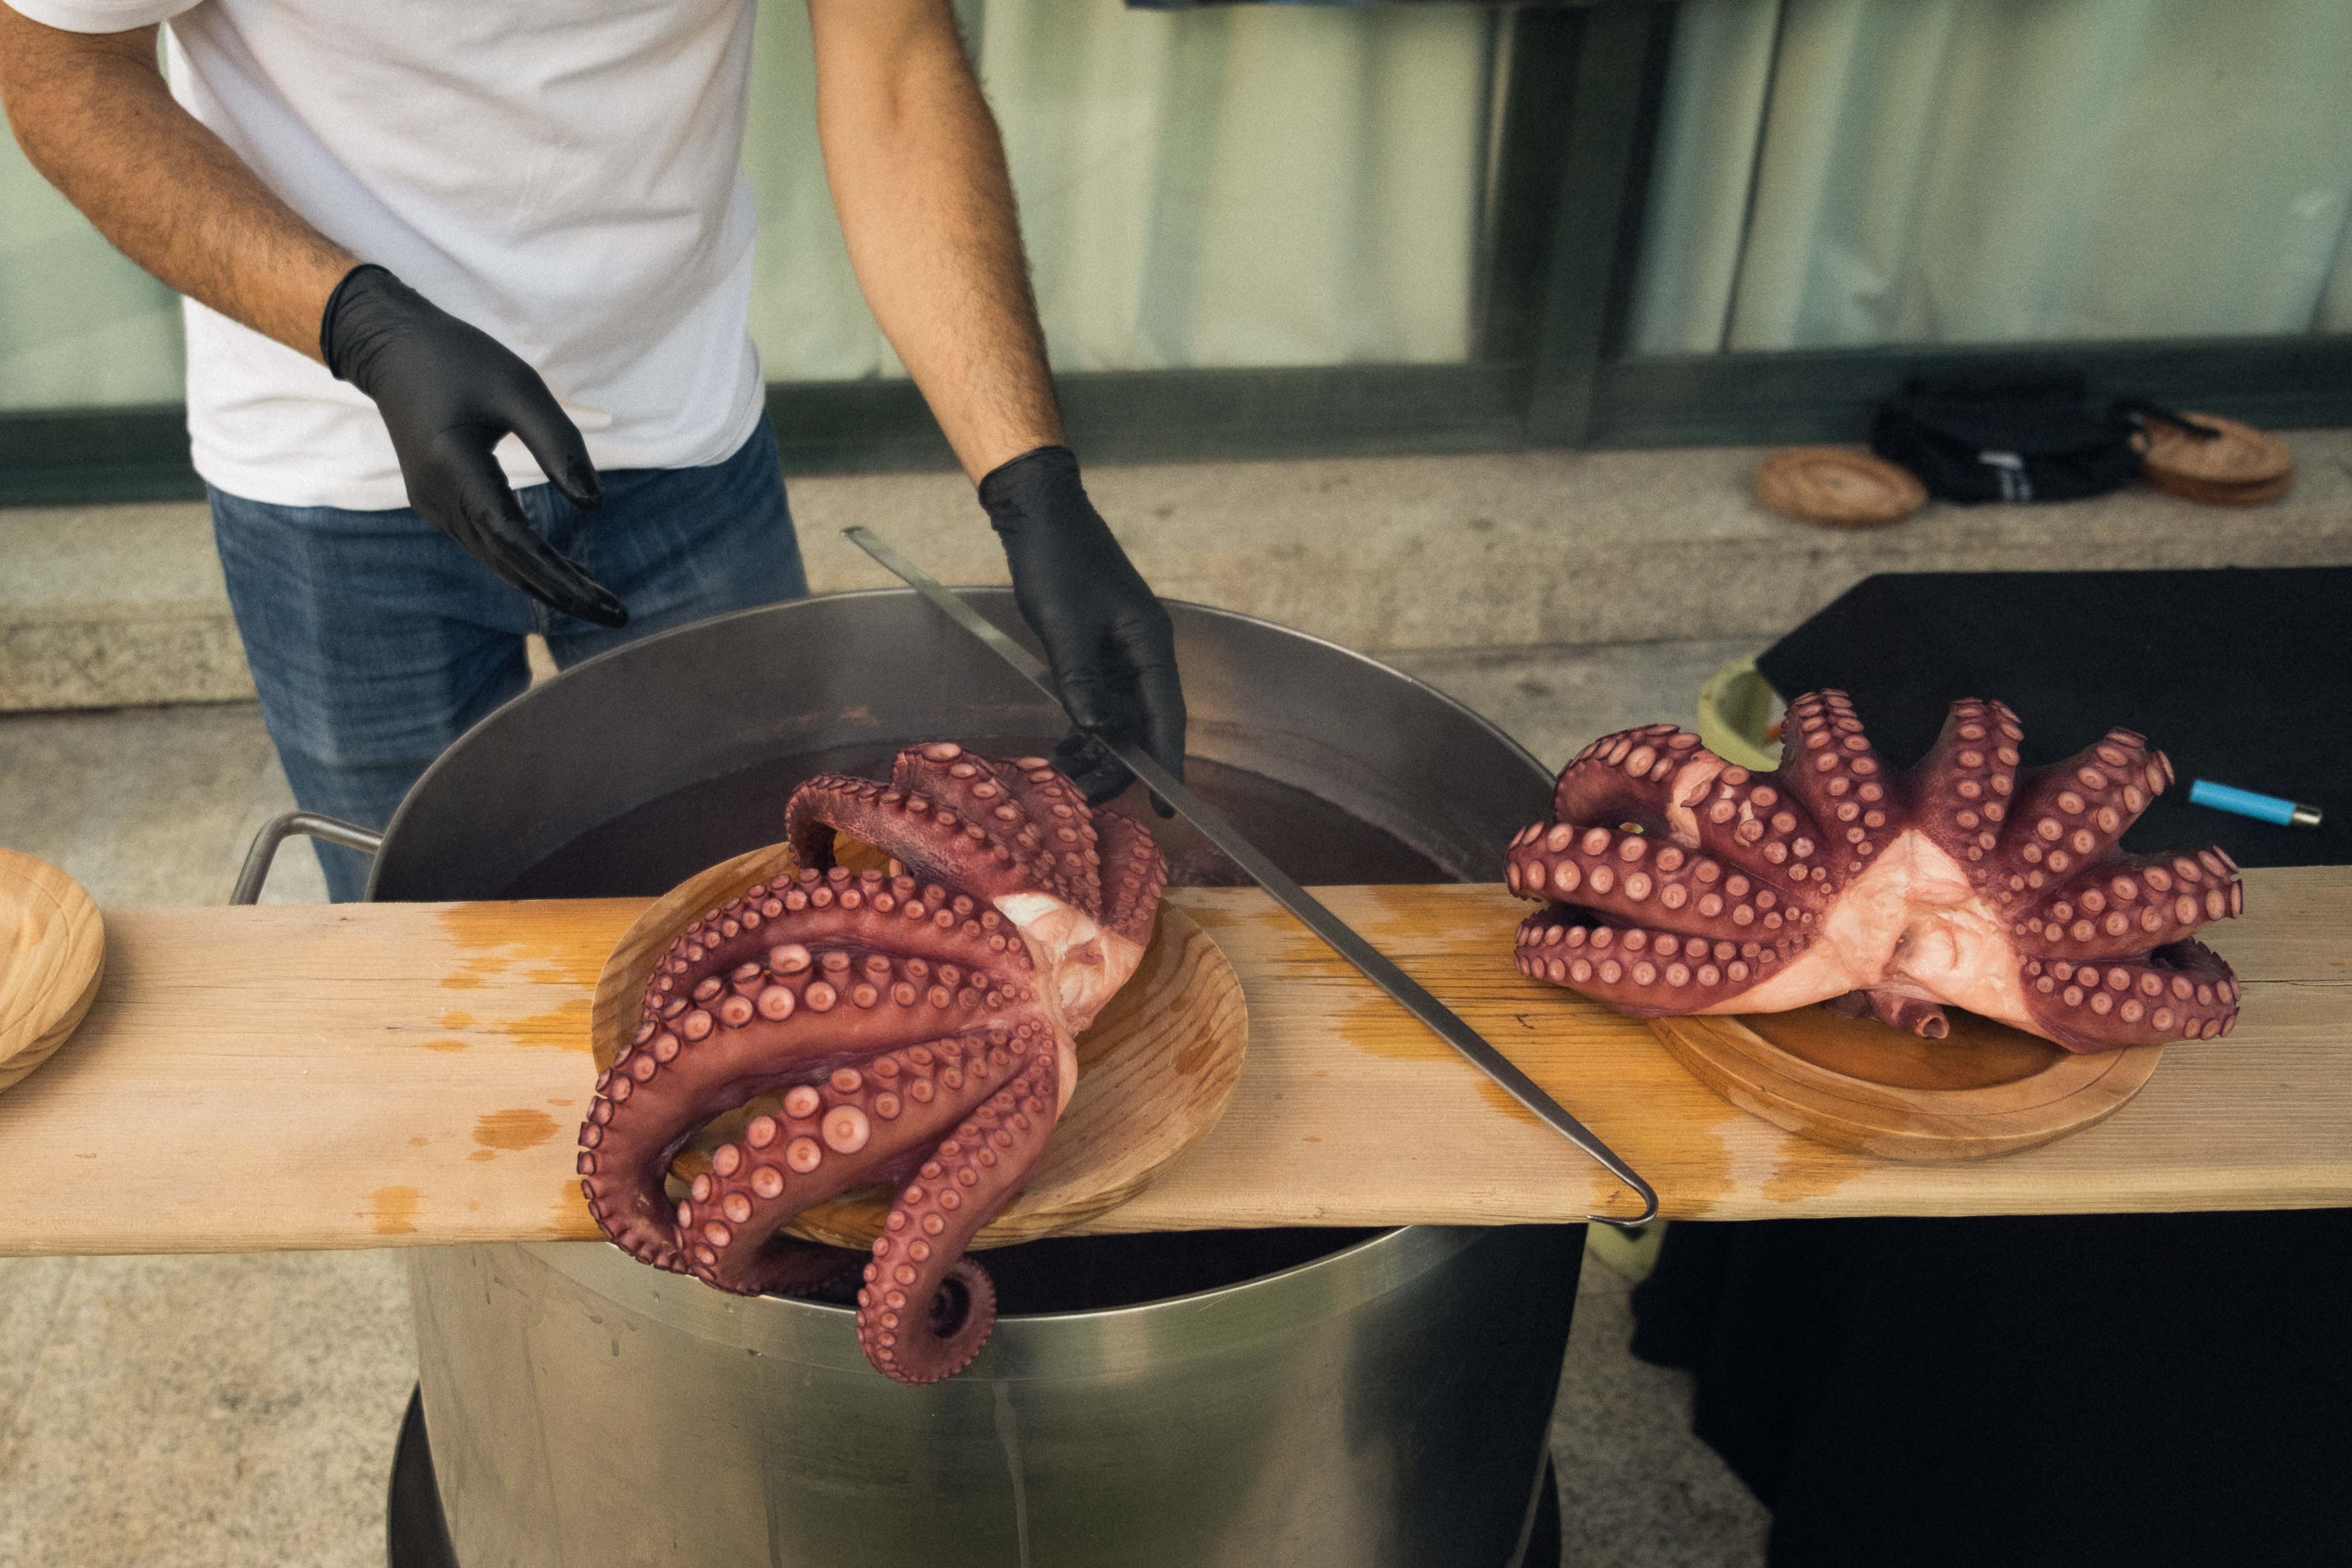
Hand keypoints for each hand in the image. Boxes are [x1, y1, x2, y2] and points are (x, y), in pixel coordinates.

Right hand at [321, 265, 626, 626]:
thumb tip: (595, 505)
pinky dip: (524, 564)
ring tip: (598, 603)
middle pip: (507, 562)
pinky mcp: (438, 503)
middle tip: (616, 616)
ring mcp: (433, 505)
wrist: (391, 350)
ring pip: (496, 560)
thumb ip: (557, 442)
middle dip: (563, 593)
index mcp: (453, 468)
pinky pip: (485, 544)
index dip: (559, 574)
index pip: (513, 538)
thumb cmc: (459, 358)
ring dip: (545, 584)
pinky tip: (562, 574)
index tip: (602, 600)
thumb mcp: (518, 385)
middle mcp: (438, 498)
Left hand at [980, 446, 1185, 810]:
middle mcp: (1143, 651)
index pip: (1166, 716)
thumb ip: (1082, 680)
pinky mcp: (1096, 647)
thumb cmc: (1057, 560)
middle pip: (1143, 723)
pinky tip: (1063, 747)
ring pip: (1119, 715)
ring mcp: (1120, 650)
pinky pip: (1098, 698)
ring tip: (1066, 775)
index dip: (1167, 764)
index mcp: (1150, 643)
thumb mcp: (1065, 624)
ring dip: (1097, 748)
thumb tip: (1097, 731)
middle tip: (1087, 796)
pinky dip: (1084, 724)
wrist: (1040, 512)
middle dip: (1120, 763)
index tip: (1167, 807)